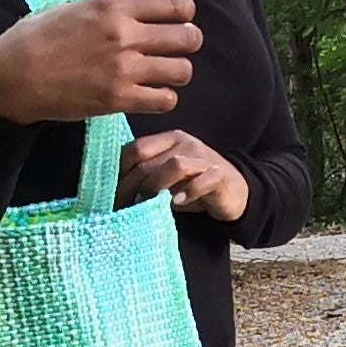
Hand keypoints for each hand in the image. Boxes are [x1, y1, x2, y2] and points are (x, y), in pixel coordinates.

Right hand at [0, 0, 200, 123]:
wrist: (13, 78)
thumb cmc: (35, 38)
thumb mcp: (66, 5)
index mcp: (113, 5)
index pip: (176, 4)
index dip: (185, 13)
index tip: (179, 19)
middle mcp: (124, 34)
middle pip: (188, 38)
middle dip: (187, 43)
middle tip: (175, 49)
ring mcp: (123, 69)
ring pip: (182, 71)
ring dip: (176, 73)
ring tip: (163, 73)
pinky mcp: (119, 99)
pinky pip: (165, 100)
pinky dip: (163, 98)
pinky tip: (151, 94)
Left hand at [119, 132, 250, 221]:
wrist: (235, 191)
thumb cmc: (194, 185)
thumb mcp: (167, 178)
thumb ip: (147, 177)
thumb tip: (115, 191)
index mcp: (169, 140)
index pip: (136, 148)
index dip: (119, 171)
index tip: (110, 193)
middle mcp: (185, 144)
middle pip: (150, 159)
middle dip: (132, 185)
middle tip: (122, 206)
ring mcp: (203, 158)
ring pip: (175, 165)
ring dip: (156, 186)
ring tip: (148, 203)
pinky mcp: (220, 176)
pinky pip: (202, 180)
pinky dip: (187, 193)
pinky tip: (177, 203)